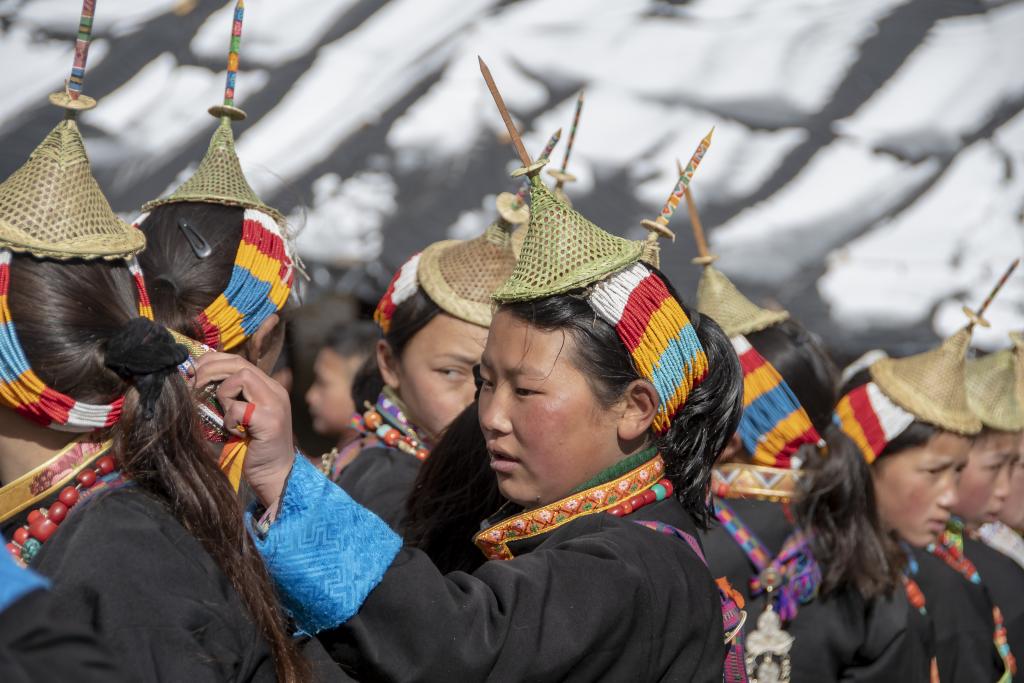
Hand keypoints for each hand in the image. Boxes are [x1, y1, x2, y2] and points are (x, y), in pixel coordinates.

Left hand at [192, 352, 294, 507]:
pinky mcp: (270, 421)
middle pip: (238, 363)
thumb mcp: (242, 417)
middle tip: (191, 383)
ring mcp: (275, 404)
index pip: (239, 360)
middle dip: (209, 369)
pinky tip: (234, 433)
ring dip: (223, 394)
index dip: (212, 361)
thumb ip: (232, 398)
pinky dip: (229, 420)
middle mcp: (275, 391)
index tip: (192, 372)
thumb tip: (198, 381)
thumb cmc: (254, 449)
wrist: (276, 476)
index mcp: (269, 387)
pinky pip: (239, 408)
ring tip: (225, 415)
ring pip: (241, 377)